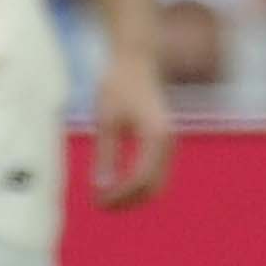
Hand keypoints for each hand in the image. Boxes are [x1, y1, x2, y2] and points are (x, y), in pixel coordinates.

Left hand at [87, 42, 173, 209]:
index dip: (119, 196)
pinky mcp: (164, 143)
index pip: (140, 180)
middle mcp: (168, 142)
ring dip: (133, 196)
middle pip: (152, 187)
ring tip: (105, 198)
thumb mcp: (106, 120)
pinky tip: (116, 185)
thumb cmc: (118, 86)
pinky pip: (155, 174)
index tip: (97, 201)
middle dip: (127, 201)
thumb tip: (101, 189)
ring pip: (156, 184)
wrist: (136, 61)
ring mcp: (169, 143)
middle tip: (100, 205)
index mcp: (156, 137)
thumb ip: (106, 155)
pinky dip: (138, 185)